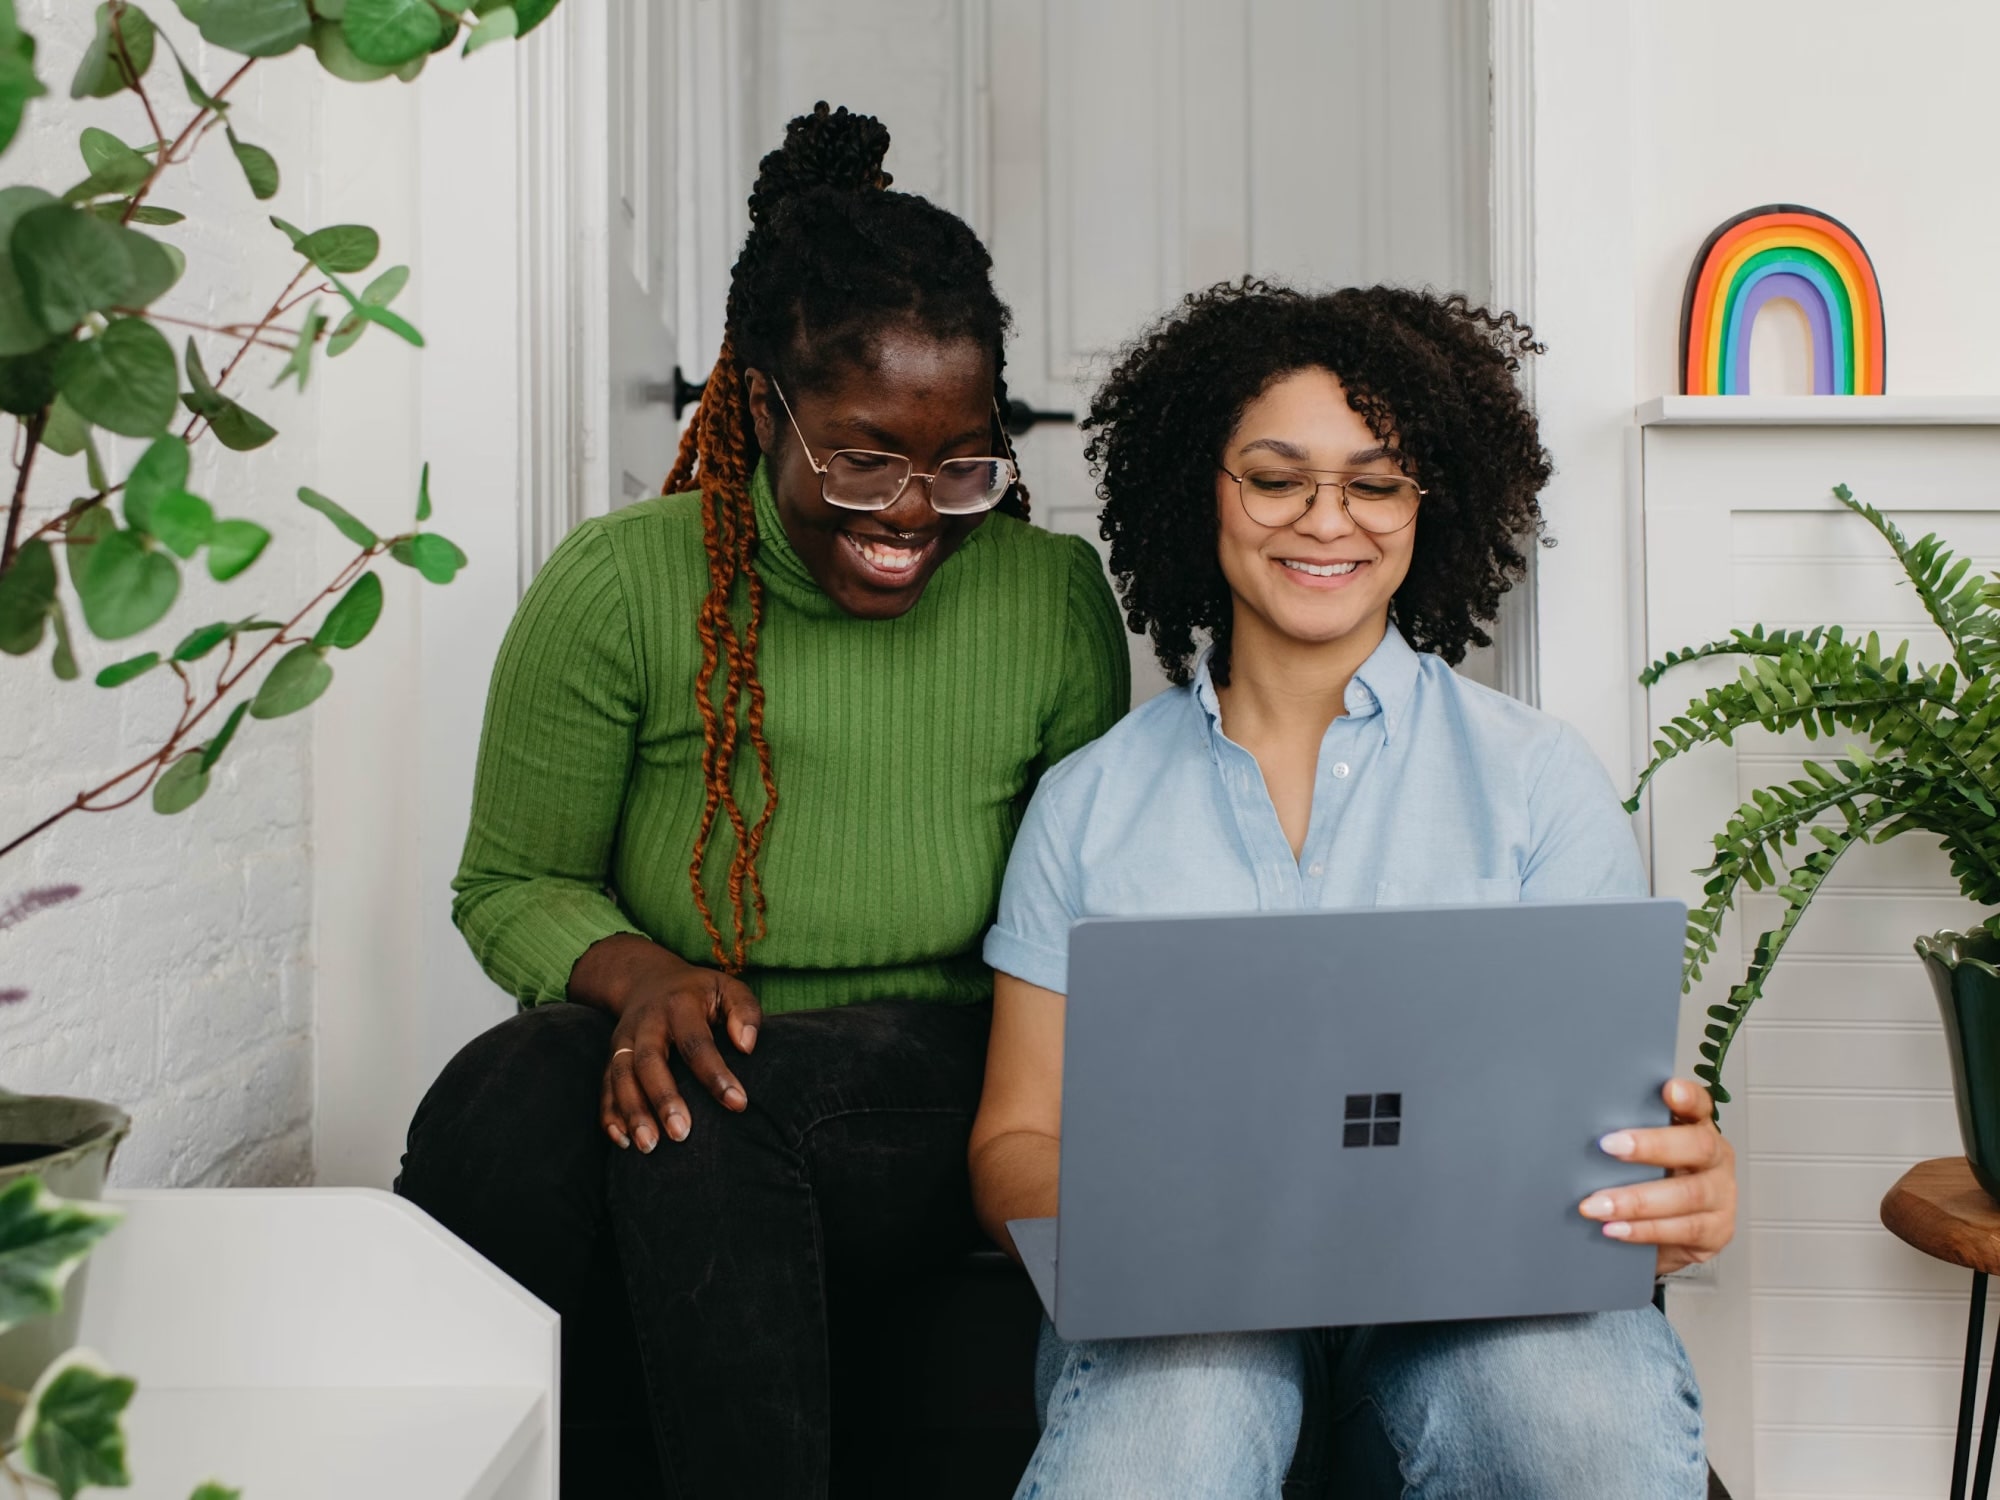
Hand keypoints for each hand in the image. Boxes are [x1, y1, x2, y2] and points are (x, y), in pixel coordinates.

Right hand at [572, 935, 761, 1151]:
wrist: (646, 978)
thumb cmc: (699, 992)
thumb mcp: (728, 988)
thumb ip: (744, 1011)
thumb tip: (747, 1046)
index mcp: (679, 1005)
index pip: (696, 1042)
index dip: (715, 1074)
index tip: (738, 1104)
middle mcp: (646, 1023)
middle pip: (648, 1061)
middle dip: (663, 1099)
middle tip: (681, 1134)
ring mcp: (623, 1041)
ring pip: (620, 1076)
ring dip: (632, 1112)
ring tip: (649, 1146)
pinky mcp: (611, 1057)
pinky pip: (604, 1087)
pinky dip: (609, 1114)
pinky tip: (623, 1141)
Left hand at [1579, 1077, 1736, 1277]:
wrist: (1666, 1238)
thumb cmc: (1648, 1184)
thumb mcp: (1639, 1157)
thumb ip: (1626, 1136)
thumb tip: (1575, 1126)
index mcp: (1698, 1130)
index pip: (1700, 1106)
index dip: (1689, 1097)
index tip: (1668, 1089)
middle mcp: (1717, 1159)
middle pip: (1697, 1147)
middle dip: (1651, 1146)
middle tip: (1607, 1145)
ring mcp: (1721, 1196)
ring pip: (1688, 1194)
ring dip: (1636, 1200)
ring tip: (1597, 1205)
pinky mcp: (1717, 1231)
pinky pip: (1684, 1229)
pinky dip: (1645, 1230)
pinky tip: (1616, 1229)